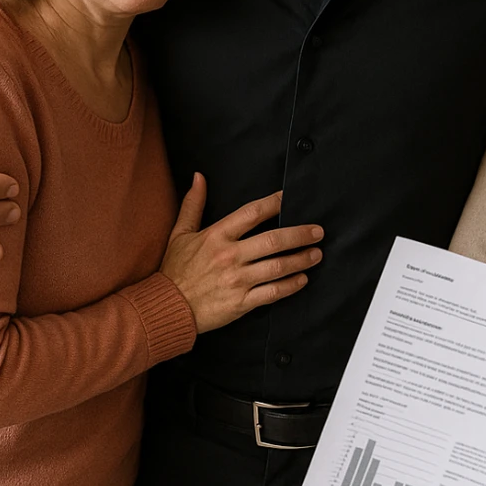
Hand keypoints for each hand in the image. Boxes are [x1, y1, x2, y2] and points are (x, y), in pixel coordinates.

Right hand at [161, 174, 322, 332]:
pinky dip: (290, 285)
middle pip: (273, 240)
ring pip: (277, 266)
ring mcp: (237, 280)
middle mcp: (229, 256)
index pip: (252, 213)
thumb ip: (193, 204)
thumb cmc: (174, 271)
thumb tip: (198, 177)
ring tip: (316, 254)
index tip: (290, 199)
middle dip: (300, 234)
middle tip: (317, 231)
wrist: (167, 308)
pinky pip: (273, 292)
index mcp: (216, 236)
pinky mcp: (241, 302)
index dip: (274, 203)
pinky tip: (302, 279)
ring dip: (301, 259)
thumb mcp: (180, 234)